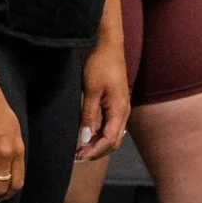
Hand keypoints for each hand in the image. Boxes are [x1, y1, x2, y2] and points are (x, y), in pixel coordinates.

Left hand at [76, 41, 130, 162]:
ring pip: (111, 134)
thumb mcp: (91, 91)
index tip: (79, 156)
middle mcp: (123, 112)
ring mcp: (120, 108)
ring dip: (97, 143)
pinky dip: (99, 133)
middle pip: (113, 141)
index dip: (94, 151)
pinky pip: (109, 125)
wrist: (108, 46)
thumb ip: (89, 116)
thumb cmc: (100, 65)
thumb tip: (85, 138)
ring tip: (80, 147)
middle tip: (78, 155)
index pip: (109, 140)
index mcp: (119, 111)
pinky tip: (87, 133)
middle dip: (96, 150)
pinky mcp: (115, 103)